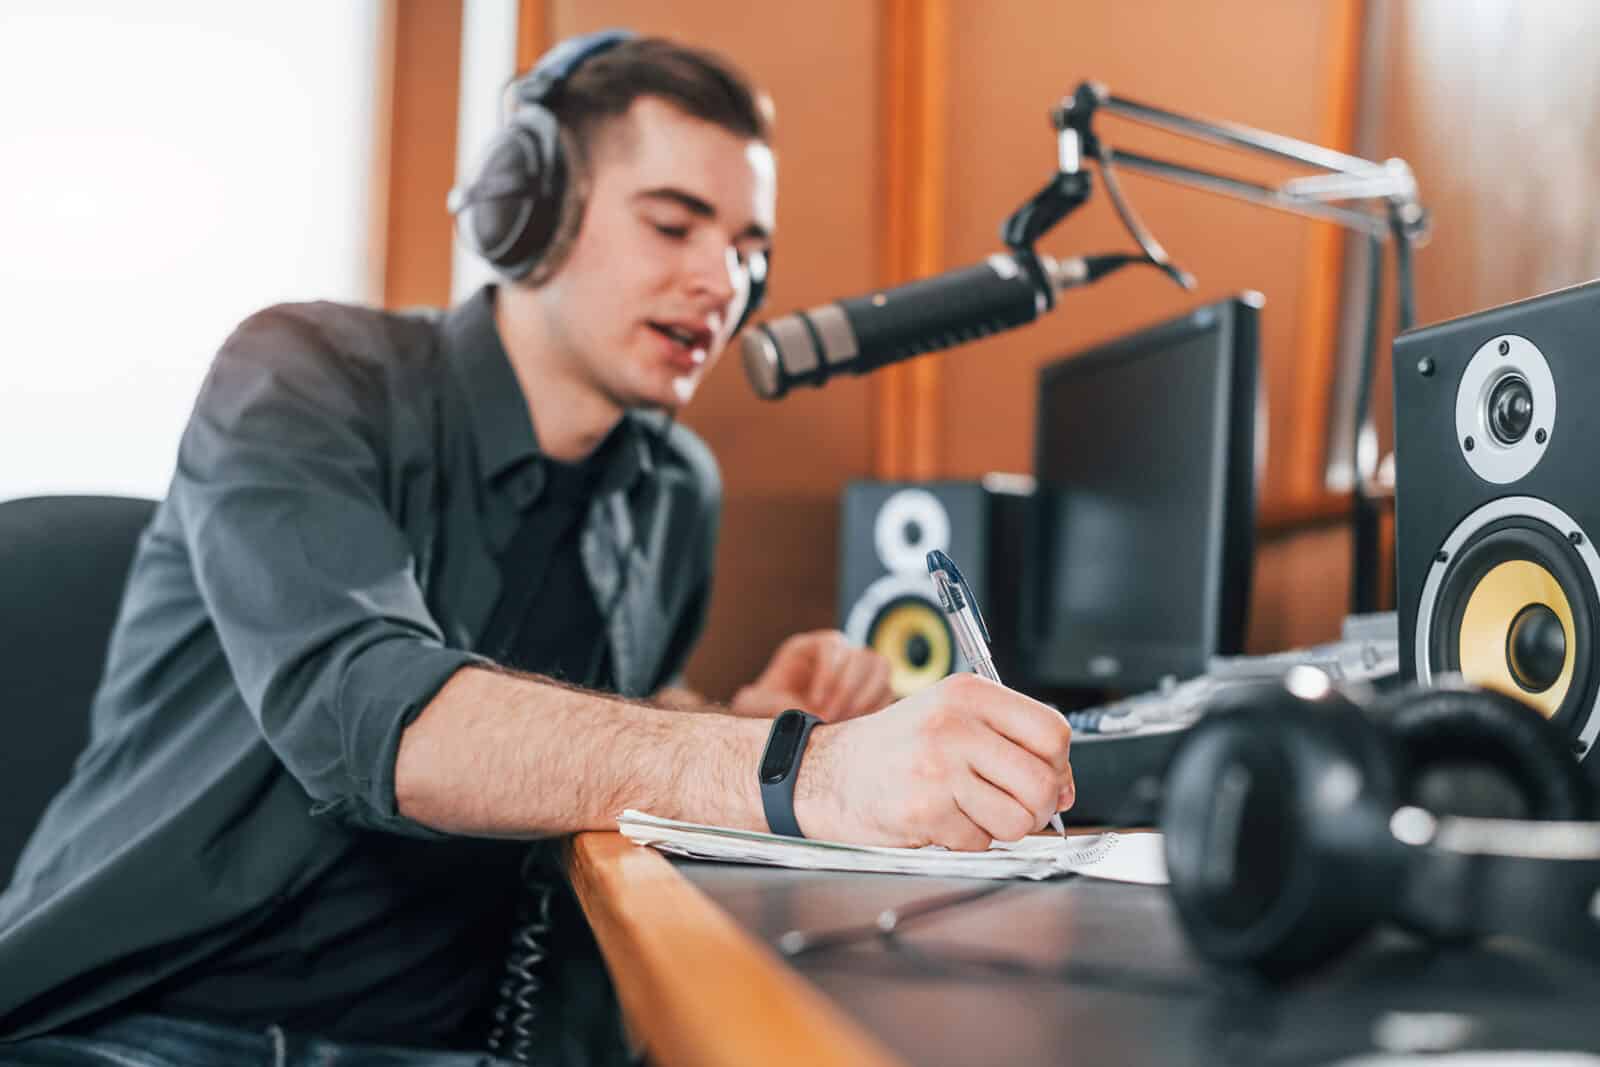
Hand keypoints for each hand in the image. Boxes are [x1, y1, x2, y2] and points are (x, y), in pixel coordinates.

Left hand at [731, 630, 893, 722]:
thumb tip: (790, 708)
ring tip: (846, 723)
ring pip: (880, 666)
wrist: (779, 730)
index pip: (832, 644)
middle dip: (847, 689)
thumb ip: (764, 704)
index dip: (828, 672)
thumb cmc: (764, 712)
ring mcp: (856, 670)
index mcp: (808, 648)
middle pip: (860, 654)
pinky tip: (856, 726)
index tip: (815, 703)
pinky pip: (887, 690)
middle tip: (830, 719)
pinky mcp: (870, 690)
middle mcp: (836, 653)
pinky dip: (876, 708)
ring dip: (867, 696)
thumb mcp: (754, 705)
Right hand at [792, 673, 1073, 849]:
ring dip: (1002, 826)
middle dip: (1039, 806)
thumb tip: (1064, 786)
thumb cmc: (894, 747)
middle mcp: (954, 725)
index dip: (1059, 765)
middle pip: (1043, 781)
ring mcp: (938, 769)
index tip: (1047, 777)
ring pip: (1019, 819)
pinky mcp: (924, 810)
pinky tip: (943, 820)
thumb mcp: (949, 716)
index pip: (1053, 731)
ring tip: (973, 811)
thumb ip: (1008, 738)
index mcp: (968, 694)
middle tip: (1015, 806)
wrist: (827, 771)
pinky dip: (968, 840)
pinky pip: (981, 842)